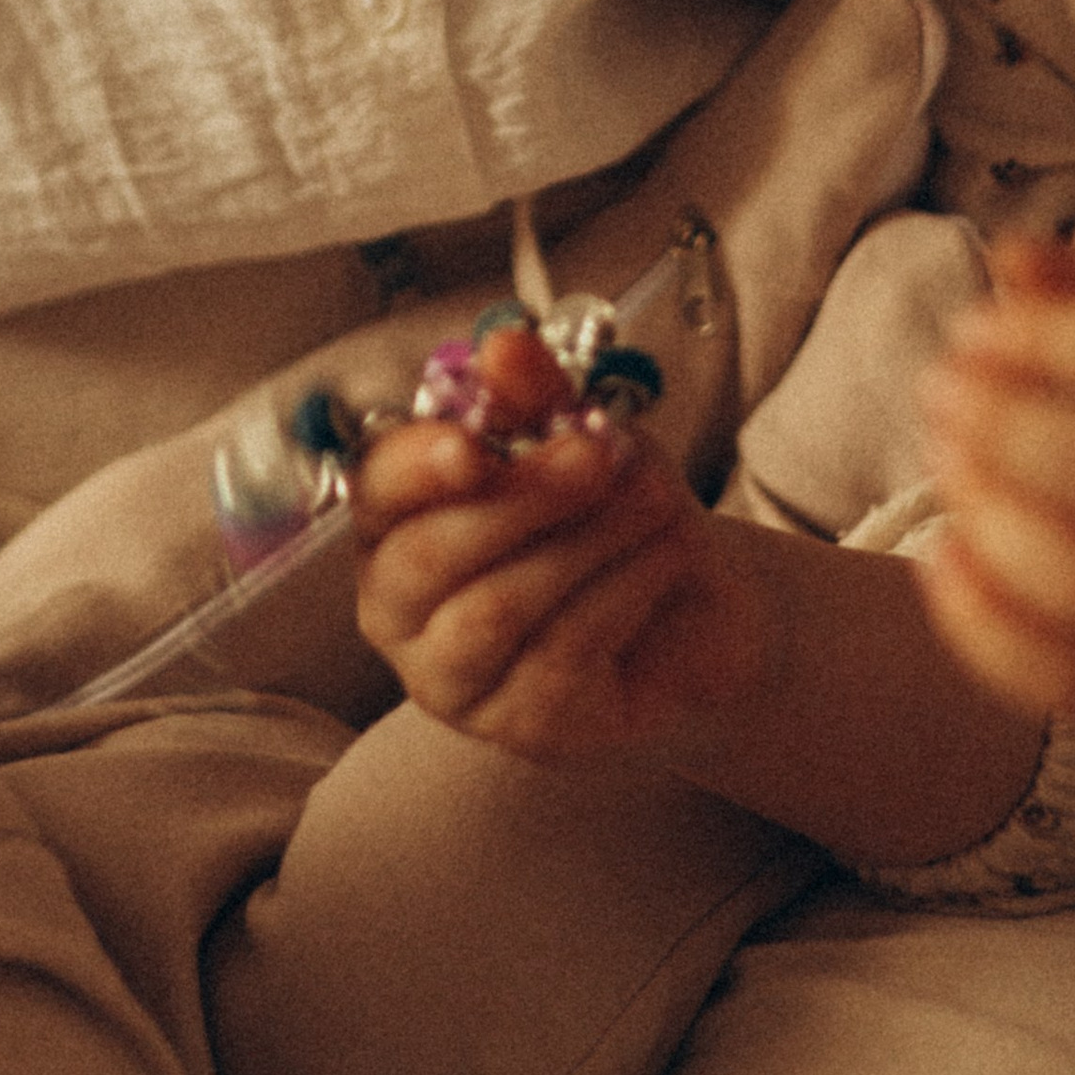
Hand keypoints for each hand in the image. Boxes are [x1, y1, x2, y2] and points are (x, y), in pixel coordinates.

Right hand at [352, 407, 771, 759]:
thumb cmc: (615, 515)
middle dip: (523, 498)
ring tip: (657, 504)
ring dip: (588, 543)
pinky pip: (559, 655)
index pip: (376, 489)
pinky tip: (663, 559)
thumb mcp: (585, 436)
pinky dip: (623, 591)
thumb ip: (538, 396)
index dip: (416, 466)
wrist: (698, 610)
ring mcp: (449, 677)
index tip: (473, 444)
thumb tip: (503, 347)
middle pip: (429, 556)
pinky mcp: (515, 727)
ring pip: (495, 609)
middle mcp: (400, 605)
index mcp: (396, 519)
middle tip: (601, 454)